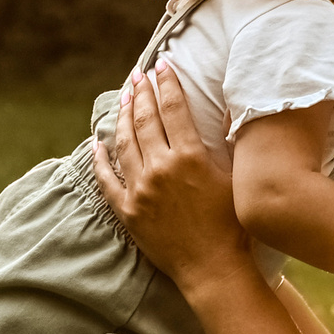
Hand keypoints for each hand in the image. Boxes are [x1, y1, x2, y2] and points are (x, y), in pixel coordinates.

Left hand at [92, 65, 256, 286]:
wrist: (214, 268)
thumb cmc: (234, 226)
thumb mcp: (237, 178)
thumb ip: (230, 143)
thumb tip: (228, 110)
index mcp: (190, 157)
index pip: (174, 108)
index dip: (167, 83)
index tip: (162, 64)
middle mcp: (161, 168)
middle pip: (145, 120)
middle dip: (141, 92)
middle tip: (138, 74)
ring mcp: (140, 190)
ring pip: (124, 143)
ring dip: (122, 116)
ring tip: (123, 96)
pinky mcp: (128, 211)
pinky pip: (107, 180)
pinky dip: (100, 160)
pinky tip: (96, 143)